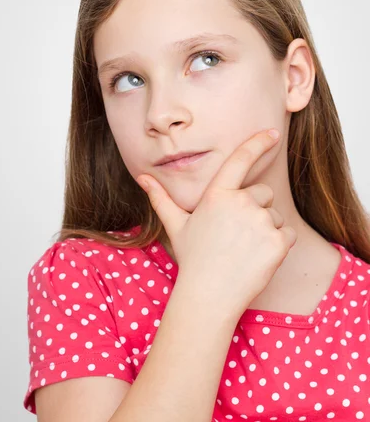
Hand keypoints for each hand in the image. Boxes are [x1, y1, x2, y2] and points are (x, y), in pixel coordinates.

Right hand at [136, 129, 296, 320]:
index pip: (240, 159)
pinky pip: (287, 233)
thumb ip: (161, 197)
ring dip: (266, 229)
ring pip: (275, 215)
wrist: (209, 296)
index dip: (257, 142)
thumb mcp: (176, 224)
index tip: (273, 132)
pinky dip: (279, 245)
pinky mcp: (278, 241)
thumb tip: (142, 177)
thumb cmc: (193, 258)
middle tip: (237, 234)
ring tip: (245, 249)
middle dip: (255, 208)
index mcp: (217, 194)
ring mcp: (260, 221)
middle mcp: (240, 202)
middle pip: (262, 193)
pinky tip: (259, 257)